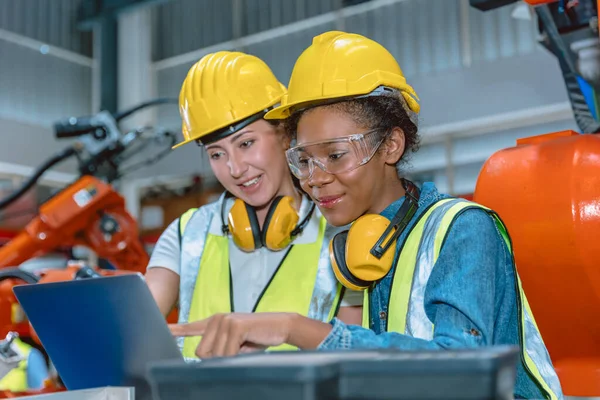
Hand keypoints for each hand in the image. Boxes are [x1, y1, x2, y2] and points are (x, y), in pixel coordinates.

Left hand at [169, 312, 295, 357]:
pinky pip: (228, 354)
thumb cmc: (257, 337)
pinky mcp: (235, 326)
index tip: (164, 330)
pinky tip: (249, 343)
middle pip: (201, 353)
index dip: (177, 330)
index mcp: (215, 322)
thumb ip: (219, 348)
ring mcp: (225, 321)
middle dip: (217, 359)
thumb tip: (206, 359)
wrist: (280, 326)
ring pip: (214, 356)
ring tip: (245, 345)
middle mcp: (217, 319)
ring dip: (230, 358)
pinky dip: (238, 356)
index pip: (191, 327)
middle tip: (236, 350)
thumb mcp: (234, 344)